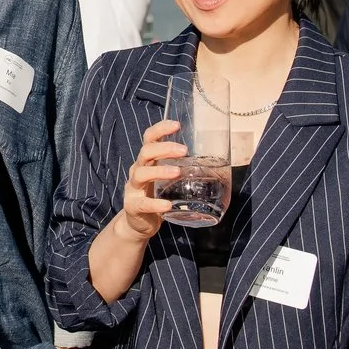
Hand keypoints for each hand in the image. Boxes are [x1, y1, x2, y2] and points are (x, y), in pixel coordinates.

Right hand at [115, 120, 183, 242]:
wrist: (138, 223)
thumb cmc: (156, 196)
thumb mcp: (166, 180)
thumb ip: (182, 170)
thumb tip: (214, 164)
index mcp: (147, 161)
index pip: (149, 139)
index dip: (160, 129)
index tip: (177, 124)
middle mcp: (138, 171)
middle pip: (145, 152)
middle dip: (164, 149)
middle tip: (183, 150)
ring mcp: (133, 189)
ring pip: (141, 174)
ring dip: (160, 171)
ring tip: (177, 172)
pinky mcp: (133, 206)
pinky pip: (143, 203)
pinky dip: (155, 204)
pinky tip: (167, 205)